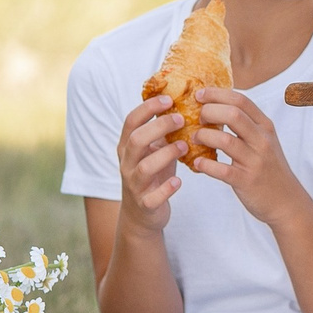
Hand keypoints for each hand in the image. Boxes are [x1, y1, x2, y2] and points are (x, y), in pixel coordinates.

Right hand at [114, 94, 184, 231]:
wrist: (143, 213)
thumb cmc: (154, 173)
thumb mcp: (154, 149)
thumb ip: (162, 130)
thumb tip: (182, 99)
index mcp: (128, 146)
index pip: (131, 121)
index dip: (148, 108)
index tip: (169, 99)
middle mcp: (127, 163)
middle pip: (136, 140)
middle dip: (158, 127)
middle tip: (182, 118)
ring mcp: (134, 184)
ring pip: (144, 167)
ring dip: (166, 154)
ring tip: (185, 146)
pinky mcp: (145, 204)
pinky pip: (152, 197)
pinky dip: (166, 189)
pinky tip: (179, 181)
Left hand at [189, 89, 312, 227]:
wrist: (287, 201)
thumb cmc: (270, 169)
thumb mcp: (264, 142)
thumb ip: (246, 125)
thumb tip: (216, 108)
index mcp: (265, 127)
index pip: (241, 100)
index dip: (217, 94)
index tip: (199, 94)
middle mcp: (262, 141)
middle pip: (233, 114)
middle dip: (209, 111)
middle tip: (196, 117)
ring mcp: (255, 161)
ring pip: (225, 140)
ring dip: (204, 136)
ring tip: (194, 139)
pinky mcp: (246, 181)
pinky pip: (222, 169)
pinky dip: (205, 165)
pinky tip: (197, 163)